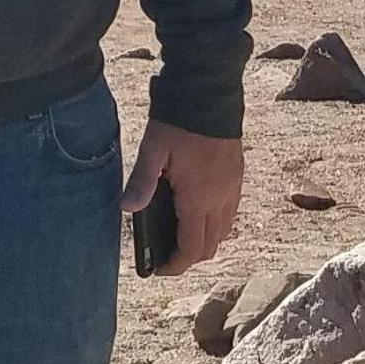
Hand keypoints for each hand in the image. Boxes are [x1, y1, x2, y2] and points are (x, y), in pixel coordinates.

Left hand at [121, 118, 242, 274]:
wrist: (210, 93)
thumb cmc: (179, 121)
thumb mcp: (153, 149)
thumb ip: (142, 181)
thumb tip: (126, 209)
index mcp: (199, 199)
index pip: (191, 249)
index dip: (176, 265)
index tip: (160, 269)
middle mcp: (221, 200)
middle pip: (210, 247)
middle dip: (189, 257)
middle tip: (166, 253)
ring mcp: (233, 189)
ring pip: (222, 232)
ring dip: (203, 240)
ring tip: (179, 233)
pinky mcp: (237, 177)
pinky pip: (230, 213)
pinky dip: (214, 223)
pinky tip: (196, 209)